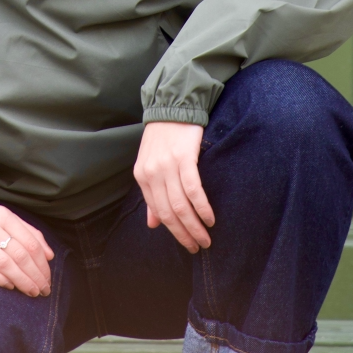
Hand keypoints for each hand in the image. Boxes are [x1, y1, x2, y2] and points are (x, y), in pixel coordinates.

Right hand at [0, 199, 53, 296]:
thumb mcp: (2, 215)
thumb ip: (27, 231)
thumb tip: (49, 254)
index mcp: (3, 216)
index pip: (30, 243)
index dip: (42, 264)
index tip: (48, 278)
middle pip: (20, 255)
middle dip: (35, 275)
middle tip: (43, 290)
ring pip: (4, 263)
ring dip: (21, 280)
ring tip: (31, 292)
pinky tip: (9, 286)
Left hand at [133, 121, 213, 252]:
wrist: (172, 107)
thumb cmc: (163, 138)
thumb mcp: (150, 165)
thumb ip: (152, 195)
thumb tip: (153, 224)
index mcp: (142, 176)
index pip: (157, 212)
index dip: (173, 231)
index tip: (187, 243)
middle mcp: (152, 173)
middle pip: (169, 212)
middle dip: (184, 234)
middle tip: (199, 246)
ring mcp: (167, 166)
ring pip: (181, 205)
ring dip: (195, 226)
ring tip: (206, 238)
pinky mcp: (184, 158)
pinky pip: (193, 189)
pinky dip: (202, 207)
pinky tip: (210, 218)